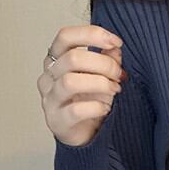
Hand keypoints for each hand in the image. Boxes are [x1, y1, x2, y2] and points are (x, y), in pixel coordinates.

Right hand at [37, 22, 127, 146]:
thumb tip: (115, 48)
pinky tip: (106, 108)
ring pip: (70, 82)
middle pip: (72, 58)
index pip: (66, 36)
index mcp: (57, 59)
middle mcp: (49, 76)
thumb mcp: (101, 76)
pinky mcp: (57, 120)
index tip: (116, 42)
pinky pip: (76, 110)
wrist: (82, 134)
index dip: (91, 35)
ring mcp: (50, 99)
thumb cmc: (88, 101)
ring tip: (114, 90)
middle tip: (119, 75)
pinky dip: (96, 107)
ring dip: (100, 84)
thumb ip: (107, 60)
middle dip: (103, 64)